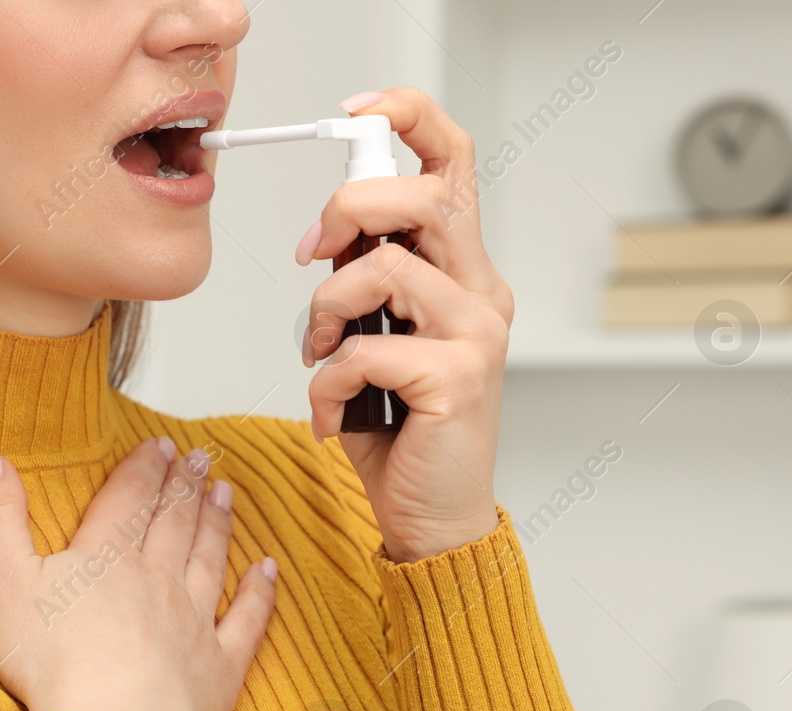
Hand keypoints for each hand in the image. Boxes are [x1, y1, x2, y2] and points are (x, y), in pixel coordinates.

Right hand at [0, 437, 277, 710]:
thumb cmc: (53, 664)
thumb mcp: (4, 582)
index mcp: (105, 558)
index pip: (129, 499)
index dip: (143, 468)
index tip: (159, 445)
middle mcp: (157, 580)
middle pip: (173, 523)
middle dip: (183, 486)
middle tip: (197, 458)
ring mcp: (193, 623)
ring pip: (208, 560)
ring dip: (217, 524)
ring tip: (224, 494)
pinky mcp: (217, 669)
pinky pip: (246, 621)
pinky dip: (258, 593)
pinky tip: (267, 571)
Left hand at [297, 88, 514, 563]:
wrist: (432, 516)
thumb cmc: (401, 431)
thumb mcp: (378, 339)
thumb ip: (366, 285)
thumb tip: (326, 238)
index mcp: (463, 273)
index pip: (453, 165)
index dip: (409, 117)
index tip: (357, 113)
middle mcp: (480, 294)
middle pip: (422, 196)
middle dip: (347, 210)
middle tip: (312, 256)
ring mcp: (475, 336)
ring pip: (384, 270)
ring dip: (325, 310)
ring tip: (319, 354)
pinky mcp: (456, 381)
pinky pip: (363, 352)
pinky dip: (325, 386)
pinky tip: (332, 415)